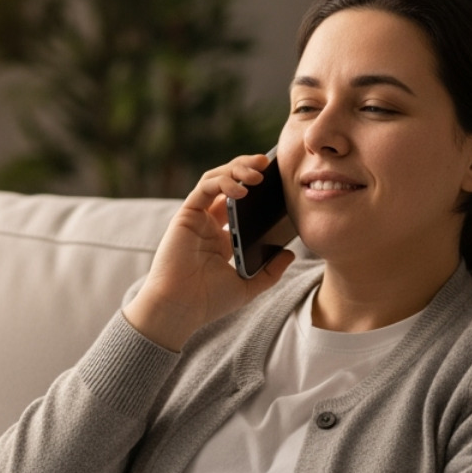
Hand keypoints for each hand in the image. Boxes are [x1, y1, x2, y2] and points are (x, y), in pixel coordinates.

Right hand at [122, 155, 295, 351]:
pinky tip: (241, 190)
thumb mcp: (248, 286)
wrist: (181, 309)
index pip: (241, 202)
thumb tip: (290, 254)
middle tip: (268, 163)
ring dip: (236, 170)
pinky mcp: (186, 216)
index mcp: (222, 237)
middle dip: (247, 168)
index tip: (277, 180)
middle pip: (228, 184)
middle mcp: (209, 224)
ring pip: (215, 179)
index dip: (256, 187)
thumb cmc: (208, 302)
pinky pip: (205, 189)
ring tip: (258, 172)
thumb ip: (270, 271)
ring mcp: (197, 218)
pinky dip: (223, 183)